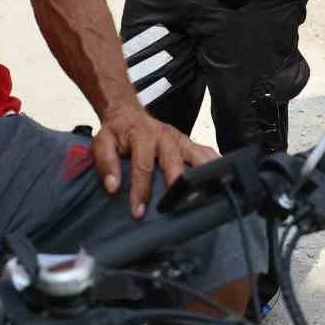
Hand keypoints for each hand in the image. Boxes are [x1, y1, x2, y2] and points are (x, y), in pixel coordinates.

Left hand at [92, 98, 216, 216]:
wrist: (128, 113)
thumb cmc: (117, 132)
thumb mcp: (102, 142)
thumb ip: (105, 162)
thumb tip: (113, 186)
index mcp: (142, 136)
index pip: (143, 166)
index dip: (141, 190)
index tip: (139, 211)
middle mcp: (165, 137)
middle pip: (174, 162)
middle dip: (176, 185)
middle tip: (178, 205)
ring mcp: (180, 139)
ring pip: (197, 156)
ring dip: (203, 174)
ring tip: (211, 192)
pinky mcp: (189, 142)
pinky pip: (206, 152)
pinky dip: (215, 163)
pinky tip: (222, 177)